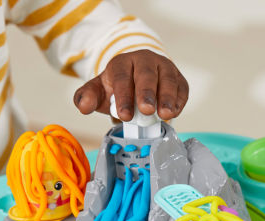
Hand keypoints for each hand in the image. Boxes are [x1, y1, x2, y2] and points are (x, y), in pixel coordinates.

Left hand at [74, 50, 188, 120]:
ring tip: (166, 114)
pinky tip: (174, 112)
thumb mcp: (99, 92)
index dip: (124, 97)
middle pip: (146, 75)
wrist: (137, 79)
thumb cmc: (117, 88)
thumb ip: (87, 97)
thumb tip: (83, 106)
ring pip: (168, 79)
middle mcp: (145, 61)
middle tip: (146, 110)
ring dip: (167, 97)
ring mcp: (164, 68)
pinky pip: (182, 87)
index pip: (122, 78)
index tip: (125, 116)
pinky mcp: (178, 78)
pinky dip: (180, 100)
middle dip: (146, 93)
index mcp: (122, 63)